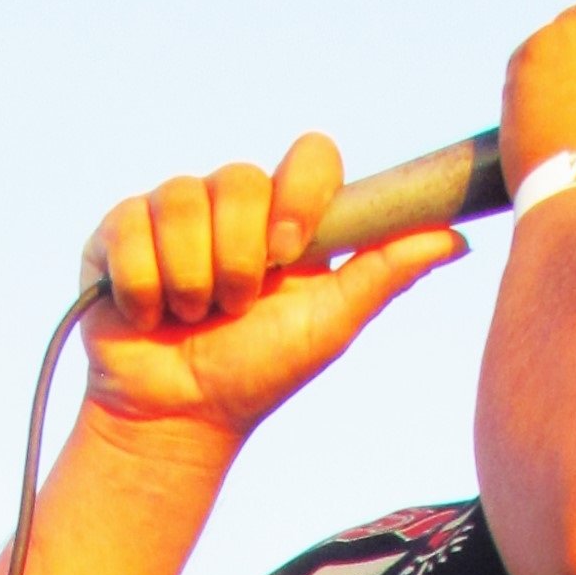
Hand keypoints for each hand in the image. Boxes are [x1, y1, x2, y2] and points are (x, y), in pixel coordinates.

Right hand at [78, 133, 463, 444]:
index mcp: (287, 217)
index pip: (310, 156)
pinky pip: (129, 227)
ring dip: (190, 280)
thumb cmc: (257, 374)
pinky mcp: (117, 233)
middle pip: (236, 178)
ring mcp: (171, 214)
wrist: (179, 419)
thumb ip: (385, 273)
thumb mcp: (331, 325)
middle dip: (237, 259)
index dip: (298, 194)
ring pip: (180, 200)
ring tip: (191, 318)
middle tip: (234, 308)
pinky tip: (149, 315)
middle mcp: (230, 205)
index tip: (290, 250)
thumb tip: (458, 238)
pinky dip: (145, 286)